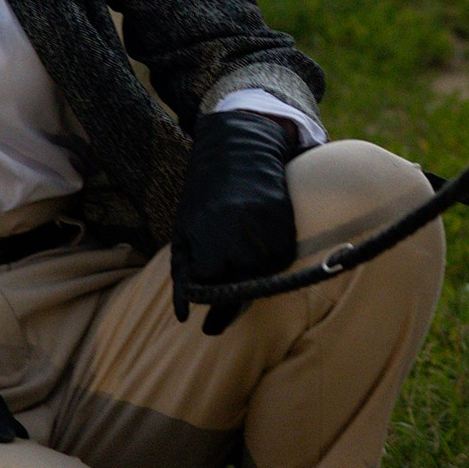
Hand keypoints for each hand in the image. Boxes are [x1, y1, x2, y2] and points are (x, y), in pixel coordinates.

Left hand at [171, 110, 298, 333]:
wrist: (241, 150)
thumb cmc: (205, 195)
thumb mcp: (184, 231)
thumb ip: (182, 275)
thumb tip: (182, 317)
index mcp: (207, 240)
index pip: (210, 290)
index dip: (210, 298)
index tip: (210, 309)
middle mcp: (237, 237)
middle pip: (240, 288)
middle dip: (233, 295)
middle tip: (229, 289)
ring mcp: (264, 230)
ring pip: (263, 276)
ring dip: (253, 275)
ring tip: (241, 252)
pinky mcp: (286, 223)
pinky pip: (282, 259)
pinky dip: (272, 259)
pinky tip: (259, 240)